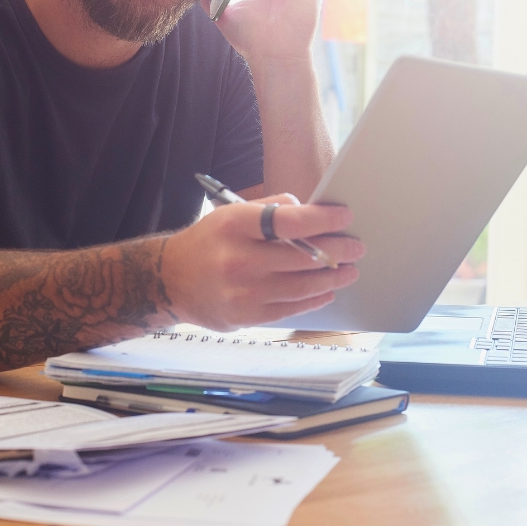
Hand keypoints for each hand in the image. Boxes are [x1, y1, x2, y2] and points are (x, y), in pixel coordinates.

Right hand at [161, 194, 361, 330]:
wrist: (170, 281)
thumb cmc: (208, 242)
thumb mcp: (229, 214)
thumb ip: (269, 209)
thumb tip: (309, 211)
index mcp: (235, 226)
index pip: (290, 221)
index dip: (324, 219)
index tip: (345, 216)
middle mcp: (238, 259)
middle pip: (302, 256)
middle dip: (337, 251)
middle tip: (357, 247)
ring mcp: (242, 292)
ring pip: (301, 286)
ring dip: (332, 278)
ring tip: (348, 271)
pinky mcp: (246, 316)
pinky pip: (290, 308)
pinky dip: (314, 299)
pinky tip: (327, 290)